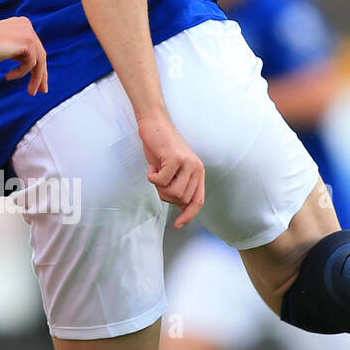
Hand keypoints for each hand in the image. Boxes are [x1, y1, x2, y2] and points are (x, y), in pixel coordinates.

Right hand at [0, 18, 47, 95]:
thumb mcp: (4, 46)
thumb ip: (17, 50)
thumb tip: (27, 62)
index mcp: (21, 24)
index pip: (35, 48)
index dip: (38, 65)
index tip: (38, 80)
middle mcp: (26, 26)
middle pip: (40, 54)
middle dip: (41, 75)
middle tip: (41, 90)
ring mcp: (28, 32)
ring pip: (39, 60)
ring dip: (35, 78)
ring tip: (30, 90)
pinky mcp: (27, 42)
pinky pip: (31, 63)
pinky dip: (21, 72)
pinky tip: (10, 76)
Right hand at [138, 111, 204, 227]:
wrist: (154, 123)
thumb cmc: (161, 147)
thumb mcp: (173, 169)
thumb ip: (180, 186)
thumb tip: (183, 208)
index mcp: (198, 172)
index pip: (197, 201)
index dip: (188, 216)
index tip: (178, 225)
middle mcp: (196, 168)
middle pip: (180, 199)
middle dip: (165, 194)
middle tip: (159, 179)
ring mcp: (187, 163)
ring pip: (172, 193)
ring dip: (159, 187)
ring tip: (157, 172)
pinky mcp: (175, 159)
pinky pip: (161, 181)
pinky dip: (152, 177)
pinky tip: (153, 166)